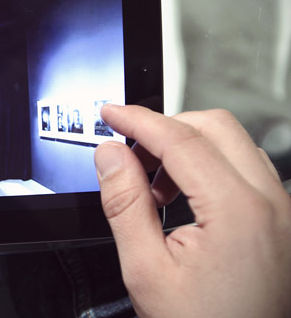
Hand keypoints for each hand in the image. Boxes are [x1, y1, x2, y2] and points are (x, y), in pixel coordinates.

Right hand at [94, 105, 290, 317]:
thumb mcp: (146, 270)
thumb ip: (125, 204)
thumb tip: (110, 155)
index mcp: (238, 212)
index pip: (181, 139)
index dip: (137, 120)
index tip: (110, 113)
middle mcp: (271, 203)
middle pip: (213, 126)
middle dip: (165, 128)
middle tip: (129, 150)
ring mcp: (283, 212)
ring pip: (232, 143)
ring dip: (187, 148)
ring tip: (153, 186)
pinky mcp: (282, 222)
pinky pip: (246, 169)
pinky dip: (209, 166)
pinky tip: (183, 198)